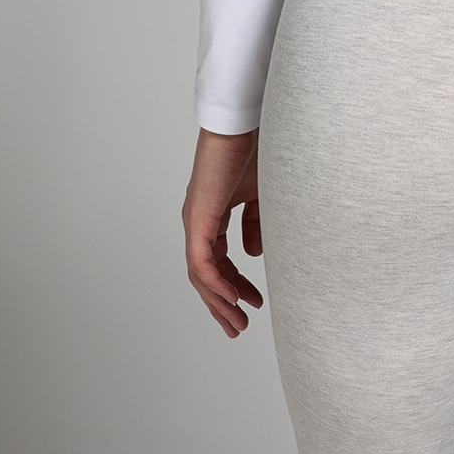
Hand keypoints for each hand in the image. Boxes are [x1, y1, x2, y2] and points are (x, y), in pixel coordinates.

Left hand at [182, 126, 264, 336]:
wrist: (241, 126)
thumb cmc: (251, 150)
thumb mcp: (258, 196)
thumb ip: (254, 224)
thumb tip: (253, 254)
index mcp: (210, 216)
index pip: (217, 261)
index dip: (235, 284)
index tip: (253, 302)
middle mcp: (197, 223)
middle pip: (205, 276)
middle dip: (222, 304)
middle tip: (238, 327)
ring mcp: (195, 223)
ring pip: (201, 276)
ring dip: (219, 302)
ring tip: (237, 322)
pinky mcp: (198, 220)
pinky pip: (202, 263)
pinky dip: (216, 284)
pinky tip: (231, 298)